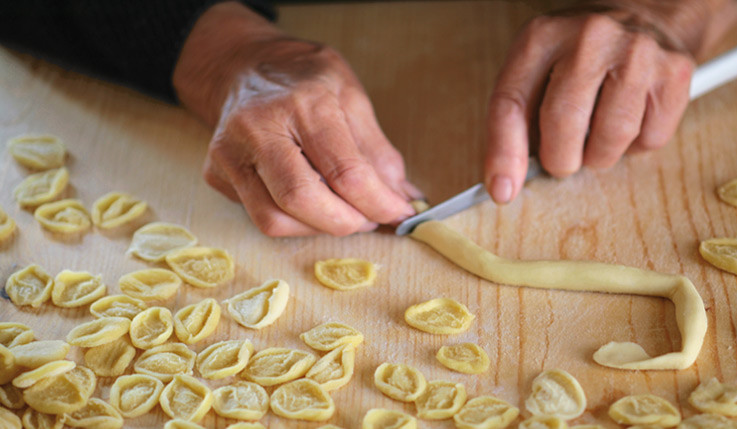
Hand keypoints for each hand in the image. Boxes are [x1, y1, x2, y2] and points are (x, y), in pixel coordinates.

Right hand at [174, 2, 420, 235]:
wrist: (242, 65)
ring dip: (318, 228)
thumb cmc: (302, 79)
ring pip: (274, 220)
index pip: (344, 172)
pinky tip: (310, 199)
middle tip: (369, 219)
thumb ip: (377, 151)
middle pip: (301, 200)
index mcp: (303, 102)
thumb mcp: (351, 96)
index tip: (399, 213)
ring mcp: (229, 153)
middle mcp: (258, 128)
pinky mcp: (215, 173)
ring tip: (342, 211)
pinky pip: (259, 215)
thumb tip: (402, 198)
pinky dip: (294, 219)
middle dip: (345, 223)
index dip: (378, 203)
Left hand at [484, 0, 734, 203]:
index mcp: (542, 37)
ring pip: (610, 140)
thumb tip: (506, 185)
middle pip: (563, 124)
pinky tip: (627, 118)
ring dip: (598, 155)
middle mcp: (590, 37)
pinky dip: (634, 146)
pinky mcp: (675, 72)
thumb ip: (515, 123)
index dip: (504, 154)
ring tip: (596, 131)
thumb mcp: (534, 71)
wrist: (642, 17)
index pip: (511, 103)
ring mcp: (638, 51)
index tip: (502, 190)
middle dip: (559, 159)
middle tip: (562, 156)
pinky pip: (649, 140)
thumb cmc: (577, 58)